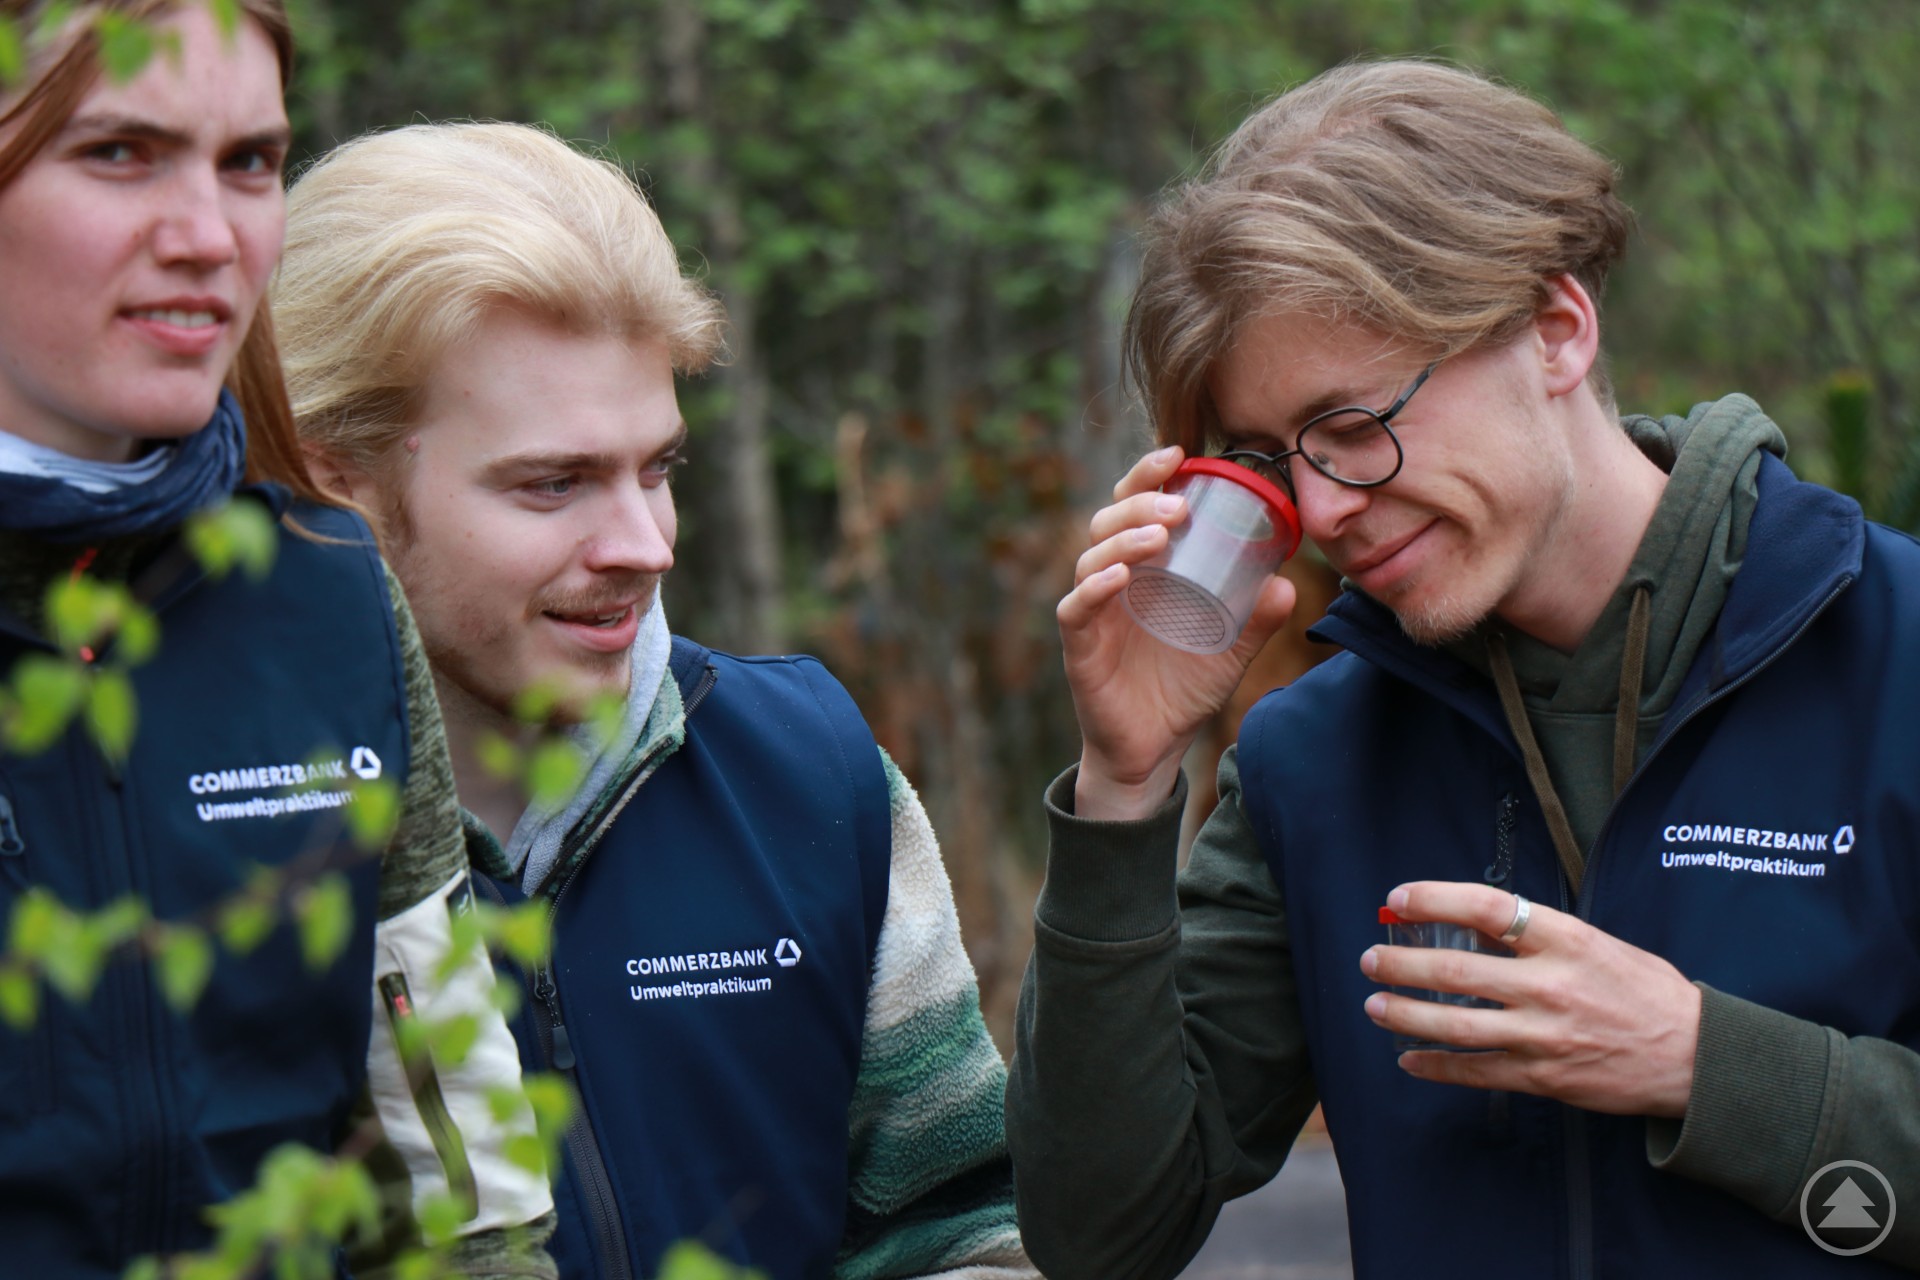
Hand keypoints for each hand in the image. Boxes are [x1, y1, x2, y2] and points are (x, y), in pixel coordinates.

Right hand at [1059, 446, 1295, 819]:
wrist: (1154, 748)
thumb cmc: (1183, 687)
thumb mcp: (1231, 648)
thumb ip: (1257, 617)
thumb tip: (1287, 581)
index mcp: (1146, 567)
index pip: (1138, 505)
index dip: (1150, 474)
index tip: (1180, 454)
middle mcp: (1113, 580)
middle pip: (1109, 518)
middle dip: (1140, 499)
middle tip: (1179, 503)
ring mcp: (1093, 611)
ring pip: (1091, 555)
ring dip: (1124, 538)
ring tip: (1159, 536)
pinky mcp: (1080, 645)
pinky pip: (1077, 608)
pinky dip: (1095, 587)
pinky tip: (1119, 578)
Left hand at [1359, 881, 1701, 1117]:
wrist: (1696, 1059)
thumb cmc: (1645, 991)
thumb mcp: (1596, 944)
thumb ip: (1535, 936)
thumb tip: (1468, 925)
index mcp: (1566, 940)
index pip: (1485, 907)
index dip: (1434, 899)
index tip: (1398, 898)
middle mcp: (1550, 985)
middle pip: (1456, 970)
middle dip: (1402, 963)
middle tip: (1370, 958)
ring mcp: (1544, 1035)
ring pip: (1456, 1024)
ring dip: (1405, 1014)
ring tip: (1374, 1004)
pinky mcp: (1543, 1077)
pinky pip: (1476, 1072)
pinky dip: (1436, 1066)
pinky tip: (1408, 1059)